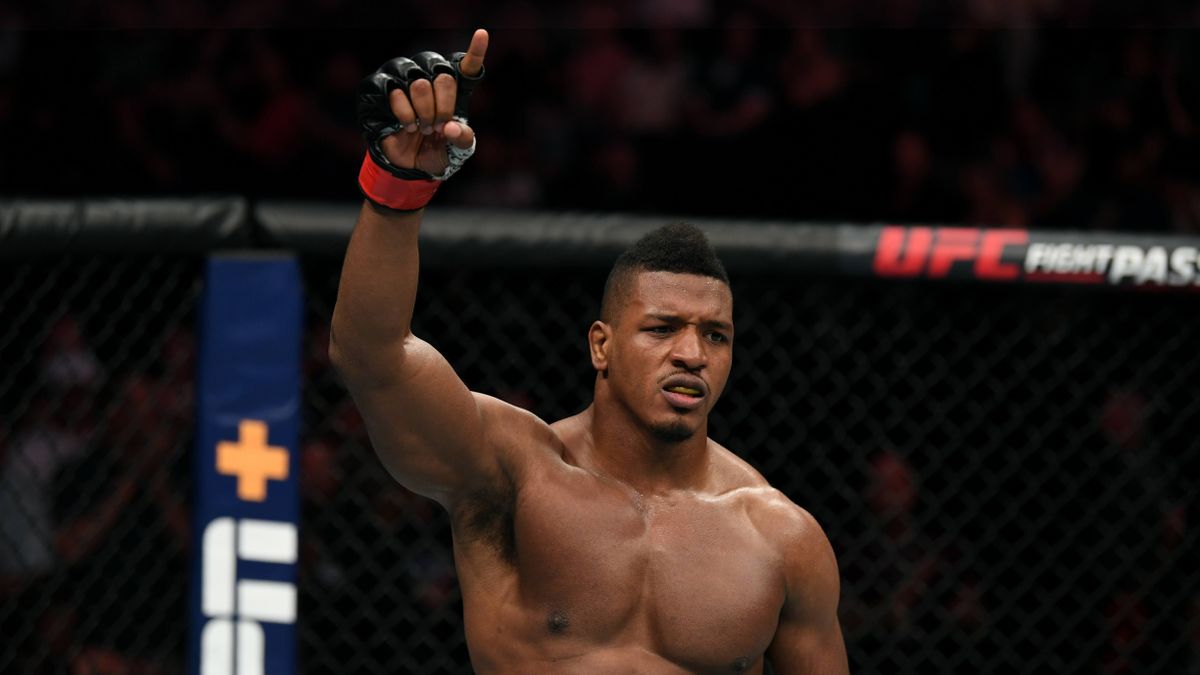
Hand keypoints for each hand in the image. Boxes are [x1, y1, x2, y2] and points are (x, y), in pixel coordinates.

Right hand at [359, 29, 487, 177]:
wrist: (408, 166)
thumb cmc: (436, 150)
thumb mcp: (458, 150)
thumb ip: (463, 138)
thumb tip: (450, 127)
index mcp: (453, 90)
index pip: (466, 66)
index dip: (475, 50)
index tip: (482, 34)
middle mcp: (429, 77)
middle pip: (443, 75)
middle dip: (444, 107)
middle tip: (438, 126)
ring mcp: (404, 79)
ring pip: (419, 82)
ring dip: (424, 111)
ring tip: (423, 129)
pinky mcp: (381, 87)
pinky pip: (395, 91)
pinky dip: (405, 114)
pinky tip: (407, 126)